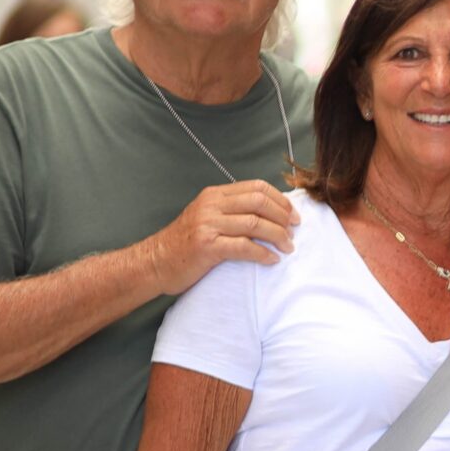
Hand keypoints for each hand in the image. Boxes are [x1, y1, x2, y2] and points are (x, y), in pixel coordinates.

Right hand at [143, 180, 297, 294]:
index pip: (256, 187)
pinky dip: (263, 254)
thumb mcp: (208, 217)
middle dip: (283, 217)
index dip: (281, 201)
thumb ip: (233, 210)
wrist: (155, 262)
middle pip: (260, 202)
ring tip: (288, 247)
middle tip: (294, 231)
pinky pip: (244, 247)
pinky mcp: (207, 246)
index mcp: (215, 194)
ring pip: (255, 223)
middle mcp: (212, 205)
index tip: (294, 216)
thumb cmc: (186, 243)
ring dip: (278, 236)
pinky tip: (272, 260)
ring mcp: (208, 225)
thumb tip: (271, 212)